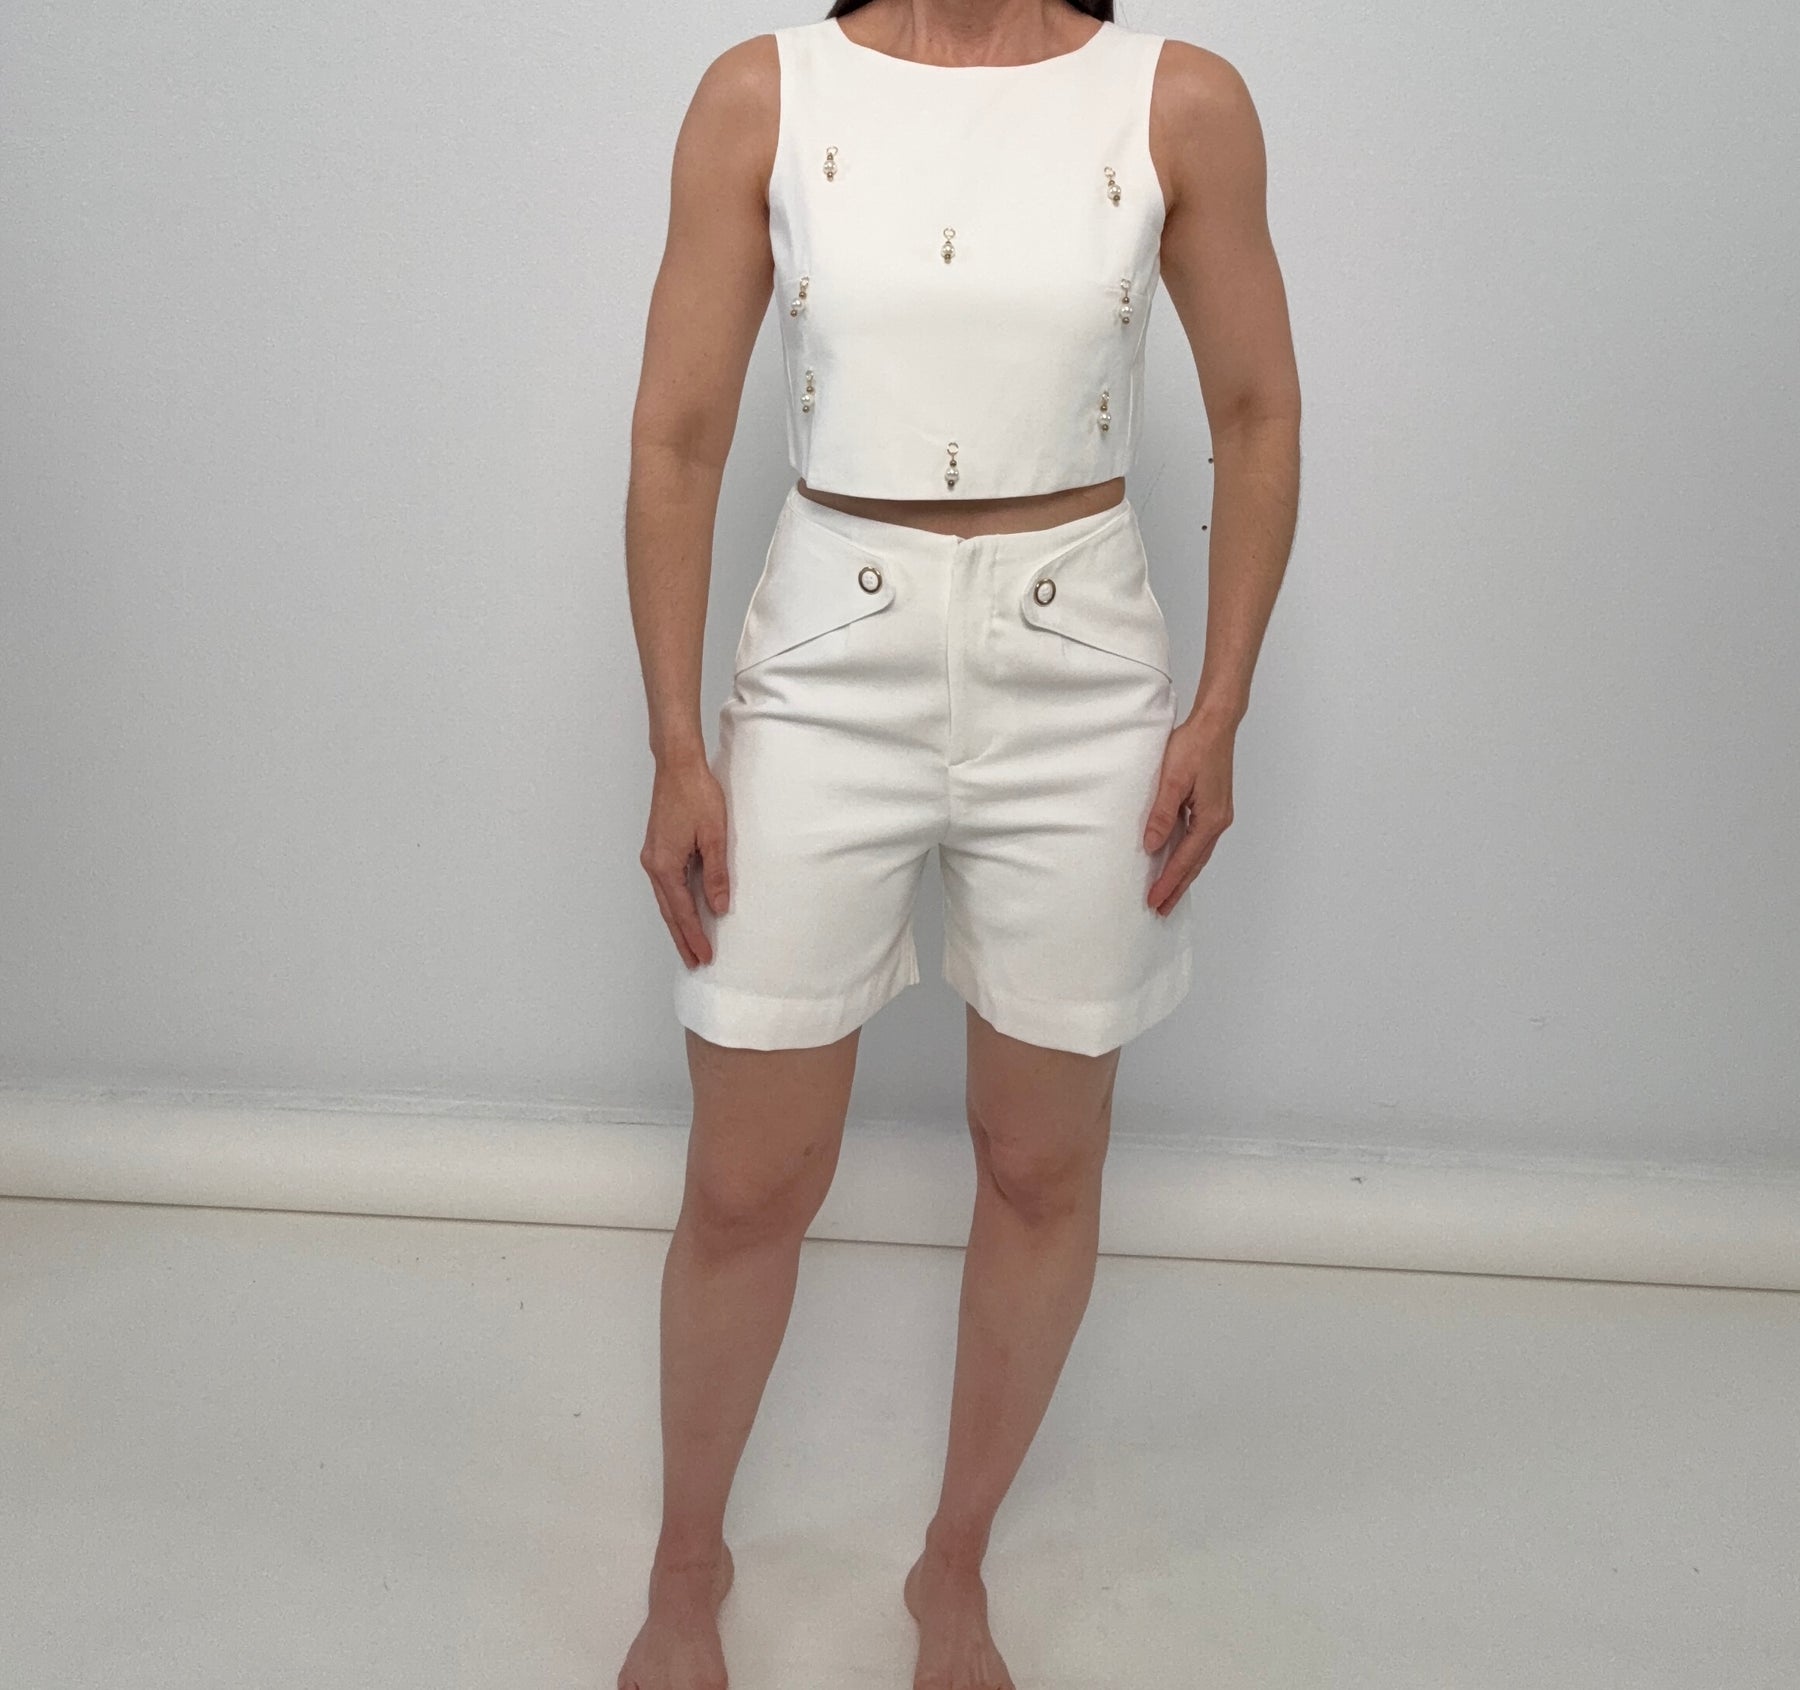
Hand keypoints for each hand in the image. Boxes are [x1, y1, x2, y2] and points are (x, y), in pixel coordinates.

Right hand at [640, 752, 728, 967]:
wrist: (678, 766)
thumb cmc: (696, 794)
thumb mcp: (715, 836)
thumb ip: (716, 874)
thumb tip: (718, 907)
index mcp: (665, 865)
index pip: (682, 911)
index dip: (694, 936)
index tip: (704, 956)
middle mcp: (653, 864)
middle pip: (668, 911)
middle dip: (682, 938)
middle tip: (695, 962)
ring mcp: (653, 856)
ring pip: (666, 900)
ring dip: (677, 923)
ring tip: (690, 944)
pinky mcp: (658, 848)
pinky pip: (666, 885)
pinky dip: (675, 903)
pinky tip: (685, 910)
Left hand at [1143, 712, 1234, 915]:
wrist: (1215, 724)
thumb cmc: (1194, 746)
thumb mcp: (1172, 779)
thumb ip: (1162, 814)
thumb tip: (1152, 845)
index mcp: (1210, 819)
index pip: (1184, 860)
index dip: (1168, 882)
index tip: (1153, 900)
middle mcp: (1218, 821)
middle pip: (1195, 863)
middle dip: (1177, 887)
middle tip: (1161, 909)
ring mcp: (1218, 815)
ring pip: (1198, 854)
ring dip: (1183, 874)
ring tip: (1167, 893)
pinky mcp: (1213, 807)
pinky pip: (1199, 841)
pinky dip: (1187, 857)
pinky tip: (1177, 861)